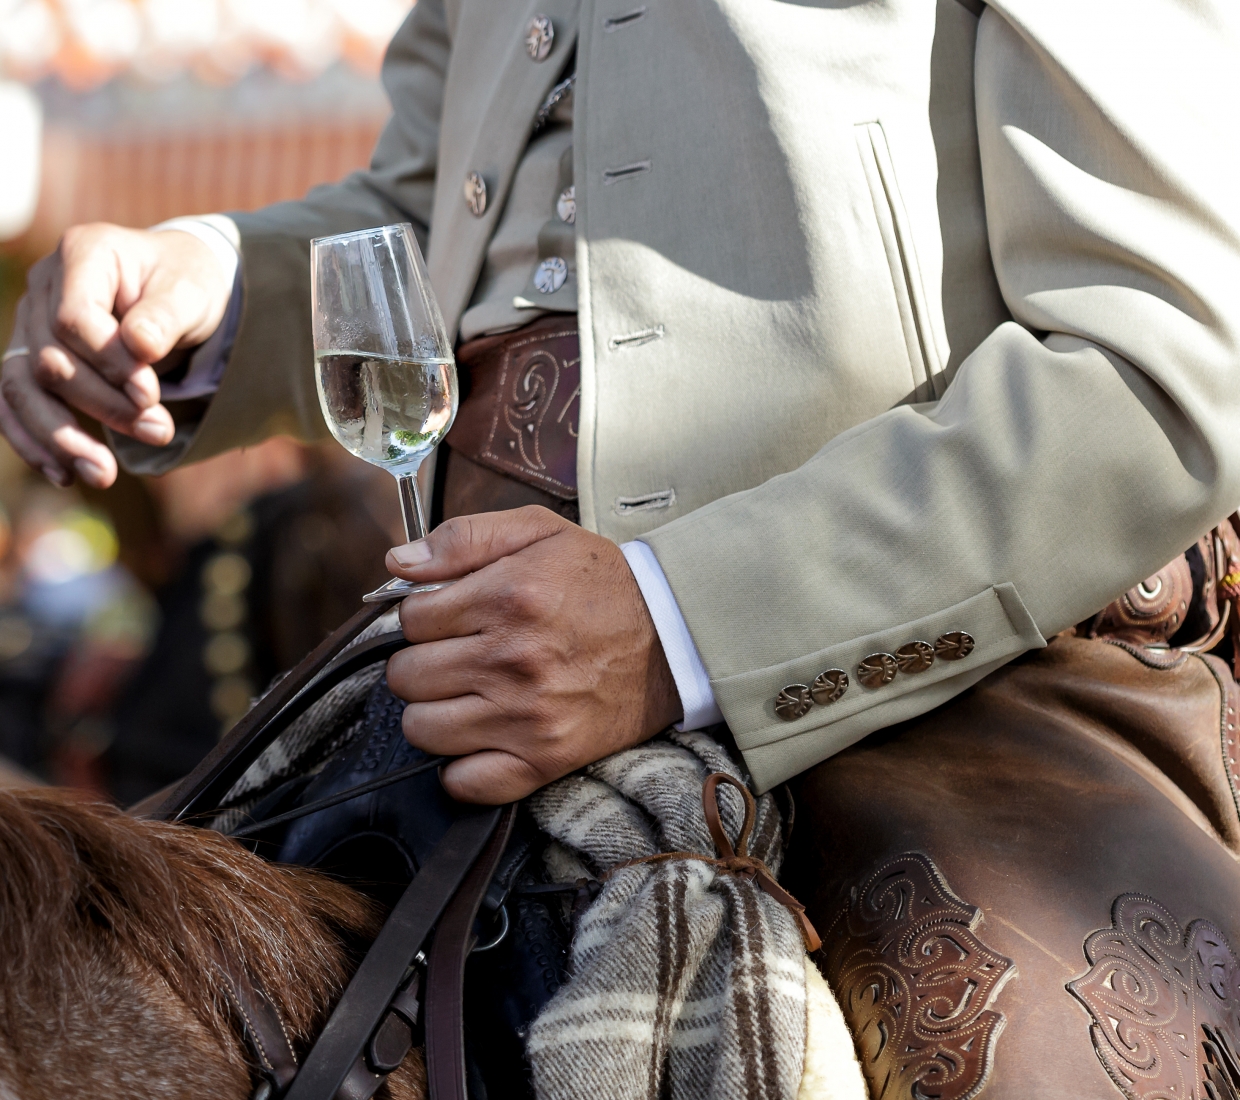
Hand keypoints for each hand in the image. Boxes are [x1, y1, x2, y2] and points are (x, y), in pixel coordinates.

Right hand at [0, 223, 232, 488]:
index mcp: (84, 254)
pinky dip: (34, 441)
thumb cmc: (185, 285)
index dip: (110, 365)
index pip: (74, 321)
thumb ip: (165, 316)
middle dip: (104, 406)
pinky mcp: (31, 359)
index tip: (151, 397)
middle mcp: (44, 286)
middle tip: (160, 431)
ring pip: (22, 387)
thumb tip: (140, 346)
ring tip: (104, 475)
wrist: (175, 290)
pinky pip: (14, 403)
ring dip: (61, 437)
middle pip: (52, 360)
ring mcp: (31, 324)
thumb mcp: (190, 292)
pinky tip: (63, 475)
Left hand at [384, 506, 682, 802]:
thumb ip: (463, 538)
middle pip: (407, 676)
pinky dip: (461, 767)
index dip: (423, 617)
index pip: (410, 619)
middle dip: (423, 662)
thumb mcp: (540, 532)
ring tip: (468, 694)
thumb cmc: (602, 582)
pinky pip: (464, 782)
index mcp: (508, 596)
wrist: (674, 635)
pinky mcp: (545, 758)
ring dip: (435, 712)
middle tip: (458, 655)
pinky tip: (480, 737)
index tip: (449, 619)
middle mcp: (512, 658)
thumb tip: (397, 563)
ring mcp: (527, 715)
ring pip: (422, 729)